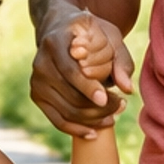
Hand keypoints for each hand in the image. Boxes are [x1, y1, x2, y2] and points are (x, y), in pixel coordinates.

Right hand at [30, 0, 134, 137]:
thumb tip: (127, 89)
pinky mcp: (37, 95)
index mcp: (55, 41)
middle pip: (69, 94)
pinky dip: (77, 129)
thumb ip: (121, 60)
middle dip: (98, 106)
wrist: (61, 30)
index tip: (107, 98)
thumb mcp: (109, 36)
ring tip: (114, 115)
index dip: (88, 87)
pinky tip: (94, 133)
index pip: (70, 70)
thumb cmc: (90, 34)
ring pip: (66, 111)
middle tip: (121, 105)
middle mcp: (40, 61)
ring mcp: (36, 80)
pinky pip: (57, 120)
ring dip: (93, 119)